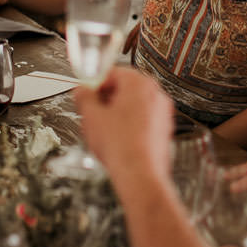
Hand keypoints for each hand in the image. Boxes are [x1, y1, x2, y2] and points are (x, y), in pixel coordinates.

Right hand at [75, 67, 173, 191]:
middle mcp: (155, 94)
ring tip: (105, 128)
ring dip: (119, 112)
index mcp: (139, 84)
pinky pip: (144, 119)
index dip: (96, 83)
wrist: (139, 175)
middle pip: (126, 87)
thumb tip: (82, 90)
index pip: (113, 72)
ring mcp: (163, 112)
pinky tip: (119, 138)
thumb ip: (84, 97)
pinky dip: (131, 124)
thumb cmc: (120, 146)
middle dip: (107, 98)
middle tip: (93, 110)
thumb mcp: (91, 116)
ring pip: (135, 104)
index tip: (87, 93)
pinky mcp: (165, 129)